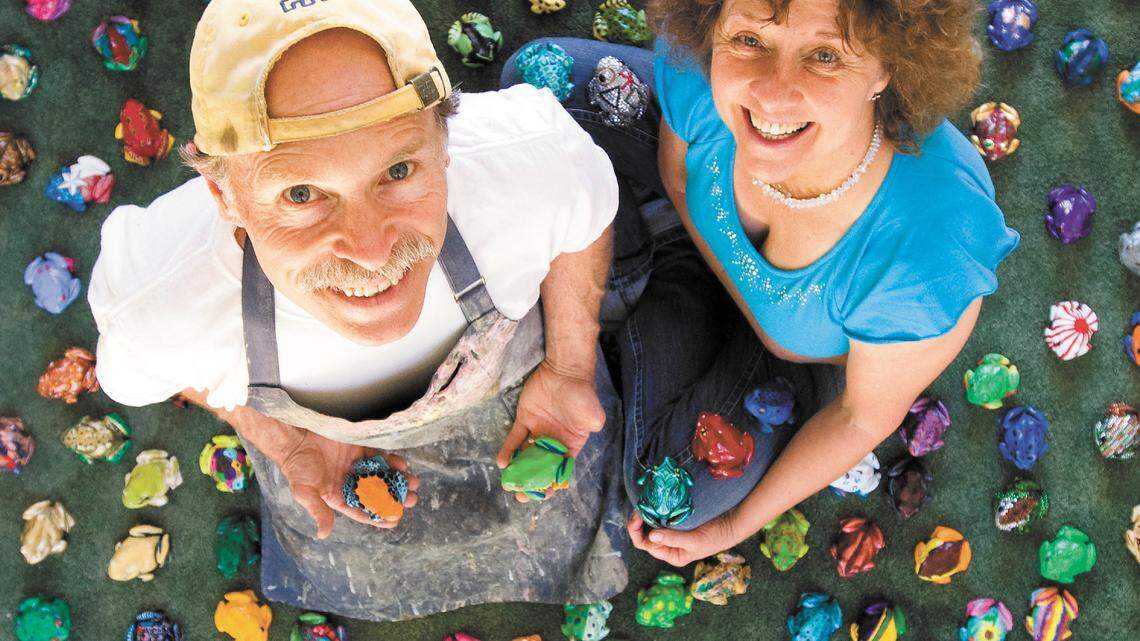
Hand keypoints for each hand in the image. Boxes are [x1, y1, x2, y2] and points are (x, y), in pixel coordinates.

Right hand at [278, 430, 419, 538]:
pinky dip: (391, 461)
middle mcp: (350, 482)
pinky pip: (380, 457)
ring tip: (414, 483)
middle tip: (412, 500)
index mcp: (338, 497)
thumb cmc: (297, 467)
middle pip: (378, 493)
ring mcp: (357, 466)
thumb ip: (318, 511)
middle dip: (396, 497)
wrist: (295, 437)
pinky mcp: (360, 449)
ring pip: (383, 476)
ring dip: (399, 480)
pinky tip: (401, 465)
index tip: (395, 521)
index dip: (378, 517)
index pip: (362, 510)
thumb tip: (323, 534)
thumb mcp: (305, 492)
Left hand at [496, 360, 604, 500]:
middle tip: (521, 495)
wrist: (565, 371)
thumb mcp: (594, 415)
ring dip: (518, 470)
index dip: (552, 483)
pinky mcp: (524, 420)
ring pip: (526, 455)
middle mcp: (553, 441)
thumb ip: (591, 429)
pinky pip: (514, 438)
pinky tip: (502, 462)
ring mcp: (538, 431)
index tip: (543, 494)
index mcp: (570, 444)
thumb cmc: (582, 394)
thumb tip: (585, 439)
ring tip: (508, 485)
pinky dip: (508, 450)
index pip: (560, 469)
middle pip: (541, 467)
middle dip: (532, 483)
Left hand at [626, 511, 739, 567]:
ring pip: (652, 524)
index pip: (646, 545)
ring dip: (647, 514)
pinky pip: (661, 516)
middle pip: (645, 535)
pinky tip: (655, 501)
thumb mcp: (694, 541)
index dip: (637, 531)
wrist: (731, 525)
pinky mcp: (678, 521)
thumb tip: (652, 535)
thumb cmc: (715, 538)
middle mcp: (670, 546)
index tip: (638, 515)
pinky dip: (656, 509)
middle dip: (638, 521)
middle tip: (639, 506)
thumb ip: (673, 539)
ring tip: (645, 502)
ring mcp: (673, 533)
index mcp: (672, 555)